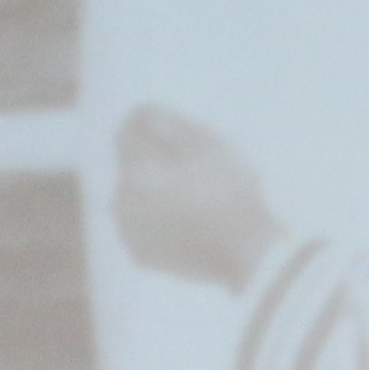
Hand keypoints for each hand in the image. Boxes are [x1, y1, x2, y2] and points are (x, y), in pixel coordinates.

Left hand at [114, 103, 278, 290]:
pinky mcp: (141, 257)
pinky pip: (144, 227)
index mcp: (134, 173)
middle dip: (156, 165)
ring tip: (195, 200)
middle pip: (133, 168)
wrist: (247, 254)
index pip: (128, 135)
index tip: (186, 141)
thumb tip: (138, 112)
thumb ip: (166, 123)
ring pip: (136, 199)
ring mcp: (128, 234)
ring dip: (155, 193)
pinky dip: (159, 221)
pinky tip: (189, 224)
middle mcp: (120, 204)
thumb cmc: (231, 192)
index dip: (156, 130)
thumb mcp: (205, 144)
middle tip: (197, 174)